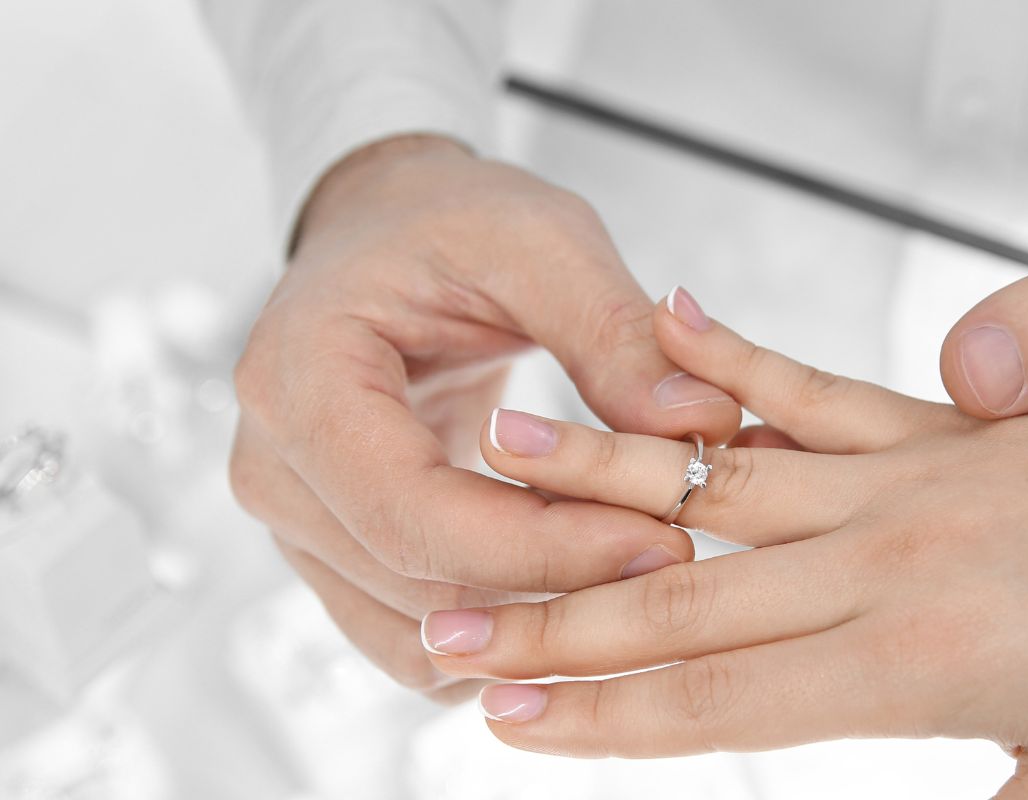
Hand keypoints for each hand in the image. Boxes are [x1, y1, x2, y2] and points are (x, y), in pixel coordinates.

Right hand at [230, 137, 739, 699]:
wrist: (383, 233)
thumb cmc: (447, 221)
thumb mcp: (539, 240)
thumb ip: (614, 333)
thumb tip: (702, 427)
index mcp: (300, 381)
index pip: (416, 514)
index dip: (546, 548)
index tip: (665, 538)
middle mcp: (275, 470)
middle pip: (422, 590)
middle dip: (561, 588)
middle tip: (678, 549)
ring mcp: (297, 524)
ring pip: (420, 638)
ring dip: (538, 624)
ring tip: (633, 561)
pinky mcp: (336, 553)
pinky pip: (415, 638)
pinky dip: (502, 630)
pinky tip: (577, 578)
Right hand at [423, 287, 1027, 797]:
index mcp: (915, 664)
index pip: (716, 697)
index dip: (601, 713)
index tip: (505, 719)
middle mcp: (882, 562)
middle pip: (680, 593)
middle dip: (552, 616)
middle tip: (450, 622)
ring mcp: (901, 481)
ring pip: (717, 479)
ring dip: (600, 469)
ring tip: (502, 444)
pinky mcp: (930, 429)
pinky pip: (814, 390)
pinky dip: (735, 359)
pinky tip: (668, 317)